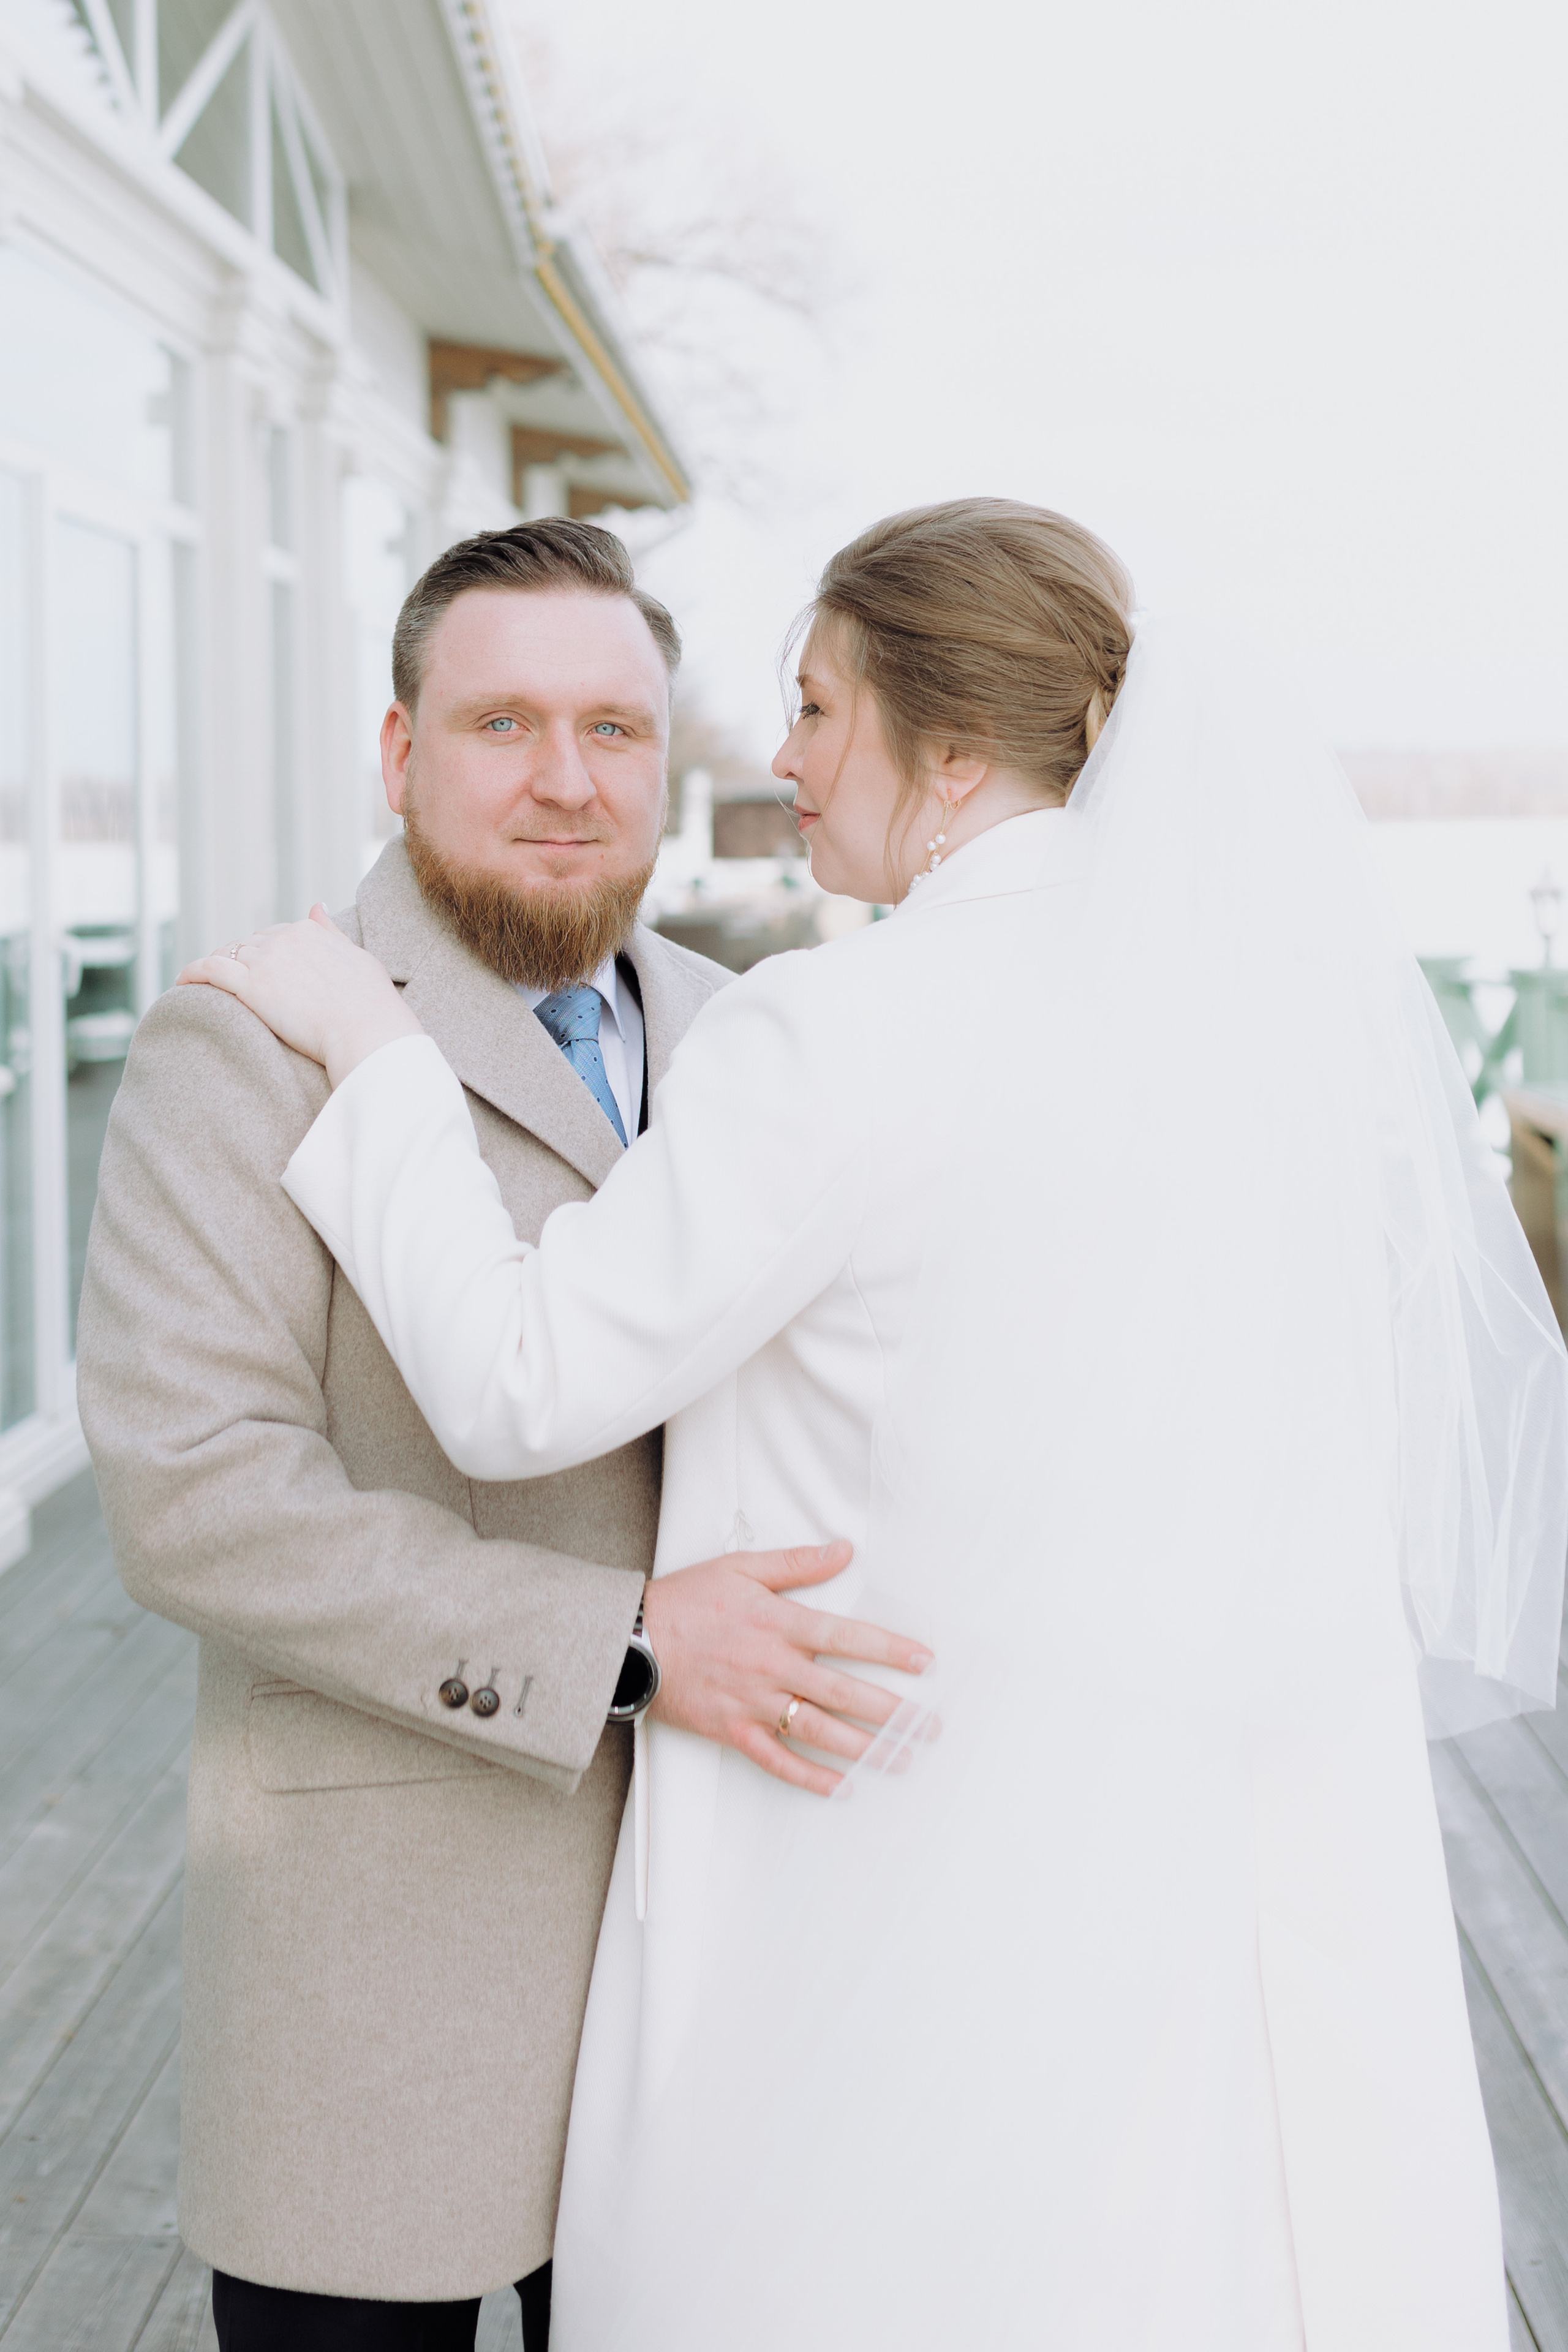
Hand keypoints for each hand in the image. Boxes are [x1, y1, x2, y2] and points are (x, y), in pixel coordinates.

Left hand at [179, 906, 422, 1087]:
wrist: (366, 1031)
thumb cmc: (372, 1003)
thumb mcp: (358, 957)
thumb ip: (331, 932)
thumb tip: (316, 905)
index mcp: (309, 930)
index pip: (275, 935)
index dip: (265, 952)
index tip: (260, 969)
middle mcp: (285, 938)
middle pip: (249, 944)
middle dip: (239, 959)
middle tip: (229, 980)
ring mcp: (266, 960)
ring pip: (228, 954)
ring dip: (214, 966)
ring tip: (202, 982)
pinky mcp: (251, 985)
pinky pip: (210, 970)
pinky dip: (192, 972)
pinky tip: (181, 981)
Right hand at [641, 1540, 933, 1796]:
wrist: (631, 1640)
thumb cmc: (686, 1599)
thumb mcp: (740, 1568)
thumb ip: (796, 1563)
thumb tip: (844, 1550)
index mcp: (778, 1623)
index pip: (845, 1636)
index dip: (888, 1649)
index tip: (924, 1663)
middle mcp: (772, 1667)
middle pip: (842, 1692)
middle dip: (892, 1711)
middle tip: (929, 1727)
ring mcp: (753, 1703)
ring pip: (818, 1730)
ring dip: (864, 1747)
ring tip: (902, 1758)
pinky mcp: (733, 1731)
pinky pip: (777, 1760)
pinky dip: (810, 1776)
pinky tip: (842, 1786)